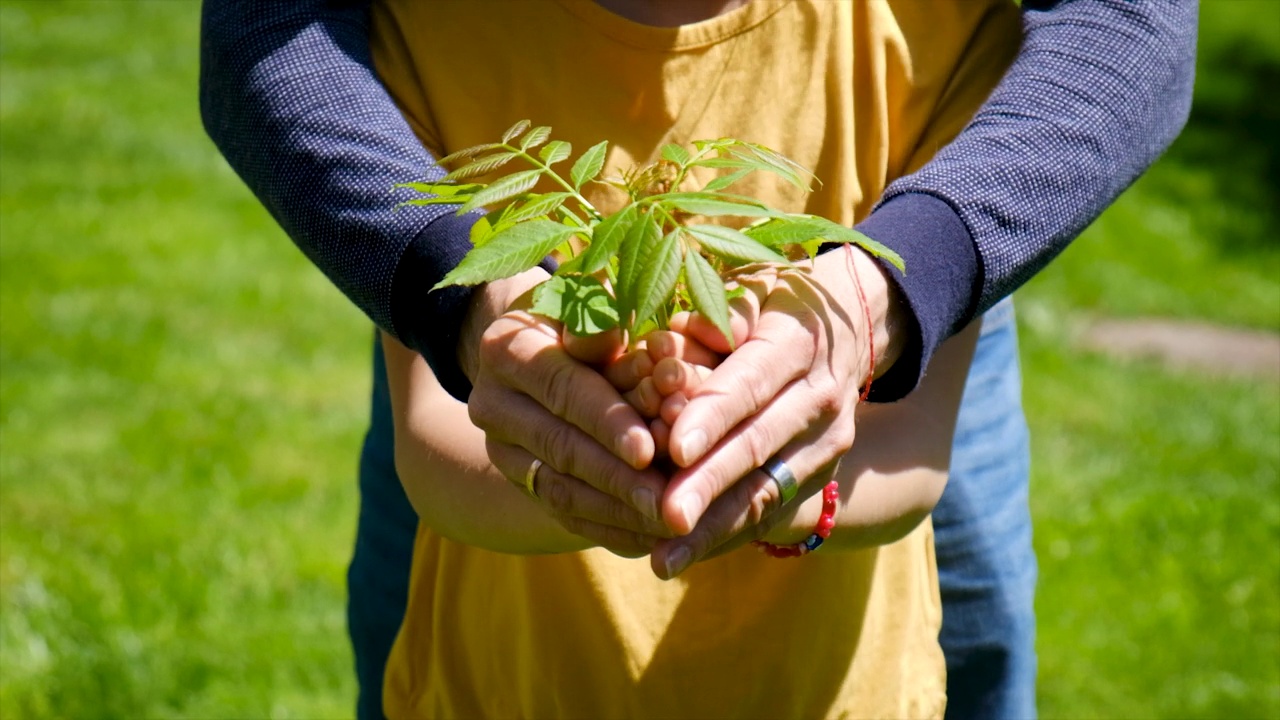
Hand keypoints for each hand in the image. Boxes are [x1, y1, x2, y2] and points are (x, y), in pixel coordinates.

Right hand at [461, 270, 670, 556]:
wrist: (537, 344)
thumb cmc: (584, 312)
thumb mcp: (593, 299)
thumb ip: (613, 316)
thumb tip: (624, 335)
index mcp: (508, 348)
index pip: (564, 389)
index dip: (608, 421)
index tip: (648, 448)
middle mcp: (492, 402)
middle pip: (562, 447)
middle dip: (618, 478)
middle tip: (665, 501)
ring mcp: (501, 448)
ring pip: (560, 490)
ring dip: (617, 511)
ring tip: (664, 524)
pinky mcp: (518, 481)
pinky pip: (563, 514)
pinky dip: (608, 529)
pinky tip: (649, 540)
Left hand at [649, 247, 909, 576]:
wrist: (853, 326)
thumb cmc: (775, 300)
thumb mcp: (755, 283)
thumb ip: (721, 310)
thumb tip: (688, 333)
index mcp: (796, 341)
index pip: (750, 383)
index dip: (713, 415)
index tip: (675, 448)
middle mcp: (819, 397)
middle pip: (758, 445)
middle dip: (710, 484)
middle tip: (667, 517)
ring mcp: (826, 442)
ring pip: (765, 490)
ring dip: (714, 528)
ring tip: (664, 559)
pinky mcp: (821, 475)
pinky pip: (770, 511)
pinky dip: (725, 536)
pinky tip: (683, 558)